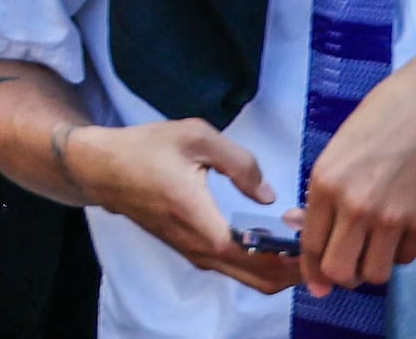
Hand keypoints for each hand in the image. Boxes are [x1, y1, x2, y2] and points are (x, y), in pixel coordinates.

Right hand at [67, 117, 298, 290]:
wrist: (101, 169)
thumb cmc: (145, 149)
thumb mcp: (194, 137)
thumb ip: (239, 161)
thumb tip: (268, 195)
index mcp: (202, 221)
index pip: (260, 257)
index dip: (293, 251)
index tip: (310, 227)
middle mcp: (201, 249)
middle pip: (262, 280)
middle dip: (296, 267)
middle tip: (314, 237)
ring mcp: (196, 255)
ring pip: (252, 279)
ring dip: (281, 266)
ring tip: (298, 235)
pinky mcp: (193, 252)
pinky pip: (238, 269)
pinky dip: (262, 262)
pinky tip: (274, 237)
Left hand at [292, 44, 415, 291]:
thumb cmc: (383, 118)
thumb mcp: (339, 149)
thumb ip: (321, 192)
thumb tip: (296, 223)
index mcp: (325, 183)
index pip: (311, 245)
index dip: (312, 270)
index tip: (318, 283)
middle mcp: (355, 205)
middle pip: (340, 271)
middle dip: (341, 275)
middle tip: (348, 264)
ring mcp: (393, 218)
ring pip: (374, 274)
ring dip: (371, 267)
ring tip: (374, 248)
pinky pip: (405, 258)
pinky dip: (399, 251)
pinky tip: (401, 229)